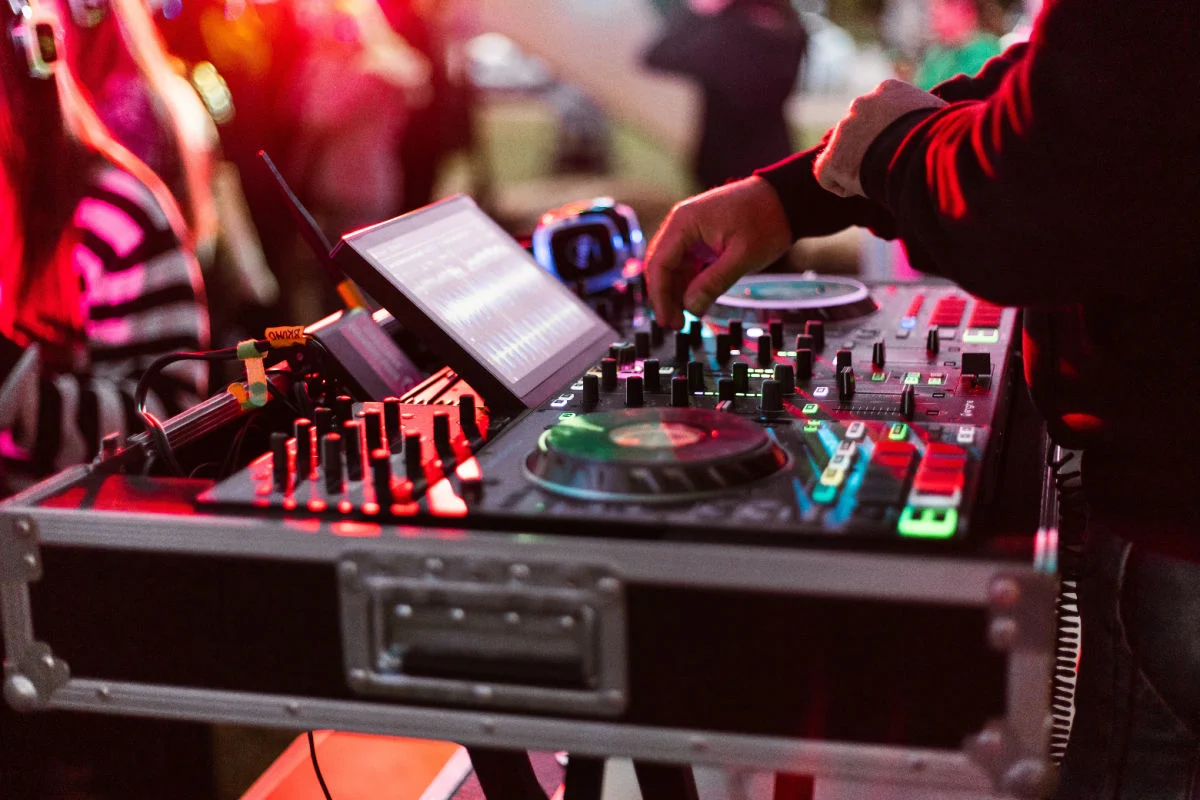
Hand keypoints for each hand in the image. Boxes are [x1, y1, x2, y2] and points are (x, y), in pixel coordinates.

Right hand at [644, 177, 791, 329]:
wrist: (786, 199)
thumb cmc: (767, 219)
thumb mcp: (742, 256)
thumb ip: (713, 283)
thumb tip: (690, 308)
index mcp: (684, 222)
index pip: (659, 264)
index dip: (660, 296)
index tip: (669, 320)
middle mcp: (681, 223)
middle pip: (661, 266)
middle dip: (666, 297)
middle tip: (676, 324)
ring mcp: (690, 230)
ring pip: (673, 267)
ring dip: (677, 292)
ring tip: (687, 316)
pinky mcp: (701, 237)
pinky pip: (687, 263)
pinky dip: (689, 282)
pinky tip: (696, 300)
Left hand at [815, 79, 945, 196]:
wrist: (925, 152)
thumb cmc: (944, 136)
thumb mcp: (943, 116)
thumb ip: (933, 115)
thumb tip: (951, 122)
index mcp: (889, 89)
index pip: (879, 111)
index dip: (887, 134)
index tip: (901, 149)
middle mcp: (861, 103)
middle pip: (858, 130)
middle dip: (868, 148)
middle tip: (888, 167)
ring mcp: (843, 128)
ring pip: (843, 152)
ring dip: (857, 166)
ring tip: (880, 180)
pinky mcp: (832, 157)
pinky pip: (826, 174)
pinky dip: (841, 185)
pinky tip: (862, 190)